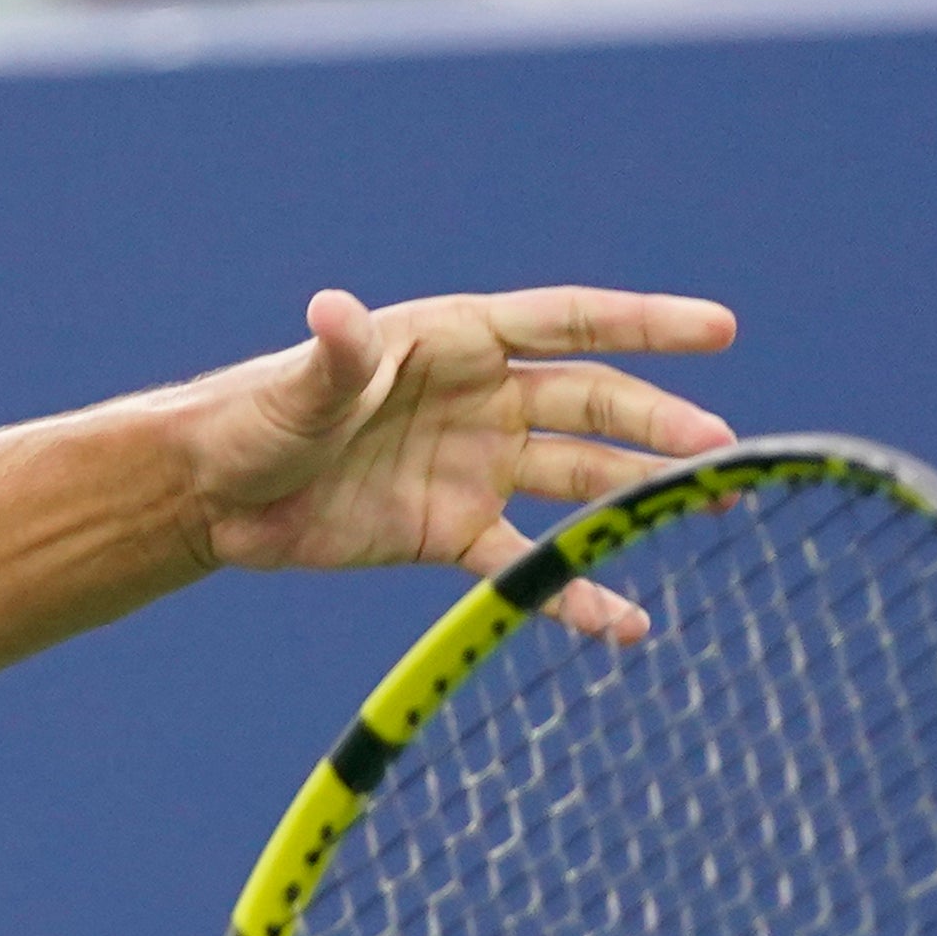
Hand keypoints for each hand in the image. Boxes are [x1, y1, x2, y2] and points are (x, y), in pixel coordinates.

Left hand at [180, 286, 738, 641]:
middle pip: (592, 405)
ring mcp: (474, 467)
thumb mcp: (299, 389)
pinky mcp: (451, 533)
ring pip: (578, 479)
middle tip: (721, 451)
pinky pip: (526, 563)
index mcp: (456, 342)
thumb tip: (334, 311)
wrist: (215, 496)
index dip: (644, 325)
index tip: (718, 331)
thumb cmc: (255, 418)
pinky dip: (573, 593)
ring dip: (640, 496)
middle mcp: (481, 399)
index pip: (569, 323)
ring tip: (717, 508)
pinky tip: (626, 623)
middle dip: (659, 425)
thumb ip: (335, 358)